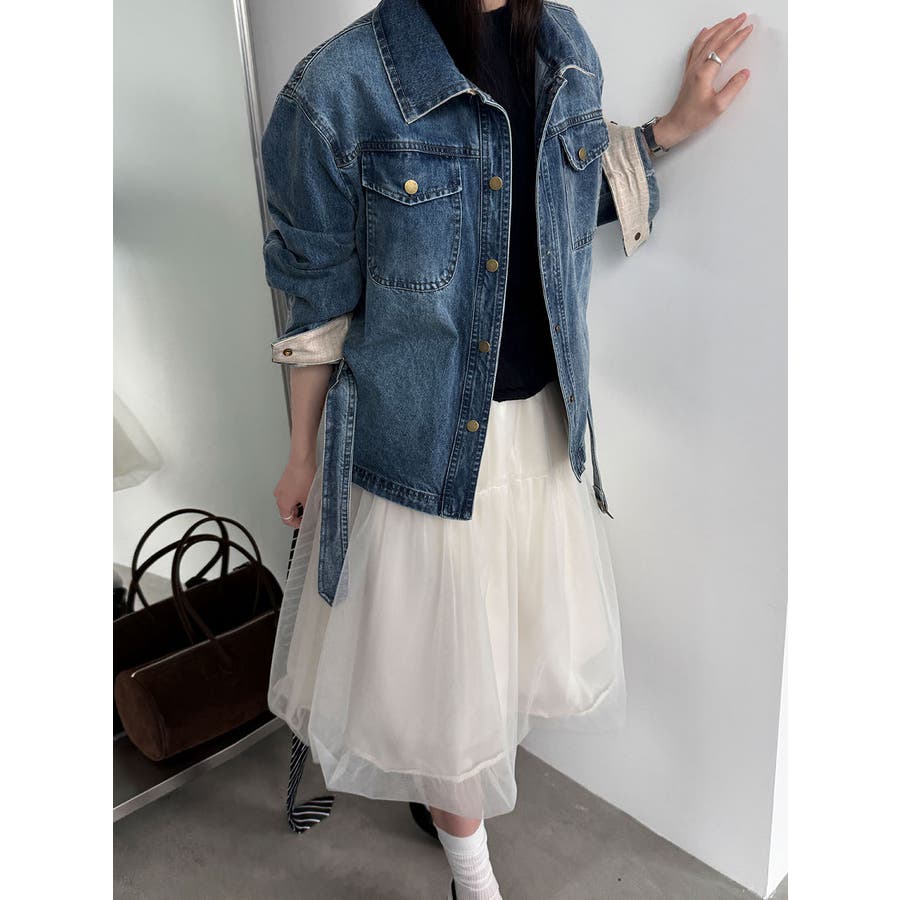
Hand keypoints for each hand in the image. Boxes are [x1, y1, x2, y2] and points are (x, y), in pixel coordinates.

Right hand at [274, 455, 315, 527]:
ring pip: (288, 502)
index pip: (287, 521)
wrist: (301, 460)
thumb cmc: (303, 476)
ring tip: (308, 503)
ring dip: (297, 505)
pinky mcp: (284, 482)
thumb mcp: (309, 498)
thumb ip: (308, 509)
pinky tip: (306, 493)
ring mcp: (281, 489)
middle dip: (298, 514)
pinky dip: (296, 497)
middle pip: (287, 512)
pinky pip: (289, 494)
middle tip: (308, 514)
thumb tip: (311, 513)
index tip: (304, 524)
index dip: (297, 524)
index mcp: (283, 504)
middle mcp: (279, 497)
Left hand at [653, 12, 752, 149]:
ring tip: (729, 21)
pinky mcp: (689, 72)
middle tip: (742, 17)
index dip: (738, 37)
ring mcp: (691, 68)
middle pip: (715, 40)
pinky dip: (702, 37)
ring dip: (718, 28)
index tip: (748, 28)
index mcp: (704, 73)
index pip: (724, 49)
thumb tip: (745, 73)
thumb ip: (733, 88)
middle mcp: (696, 66)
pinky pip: (695, 48)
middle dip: (730, 26)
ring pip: (704, 41)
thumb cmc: (695, 117)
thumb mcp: (718, 106)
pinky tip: (705, 32)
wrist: (676, 124)